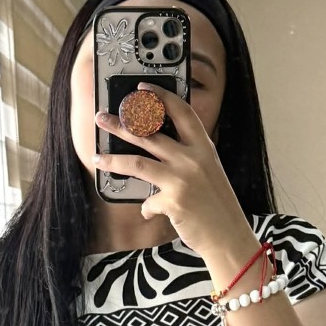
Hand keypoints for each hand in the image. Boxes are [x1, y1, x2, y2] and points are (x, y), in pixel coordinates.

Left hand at [93, 82, 252, 257]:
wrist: (230, 237)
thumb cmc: (218, 206)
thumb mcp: (209, 173)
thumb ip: (188, 159)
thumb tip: (155, 151)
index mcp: (204, 148)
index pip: (181, 112)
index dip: (161, 96)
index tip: (142, 88)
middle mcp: (194, 159)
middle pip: (150, 134)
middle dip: (121, 124)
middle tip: (101, 118)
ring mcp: (183, 179)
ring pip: (138, 162)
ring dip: (113, 159)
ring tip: (95, 156)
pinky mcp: (173, 201)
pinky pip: (148, 202)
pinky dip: (146, 208)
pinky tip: (148, 212)